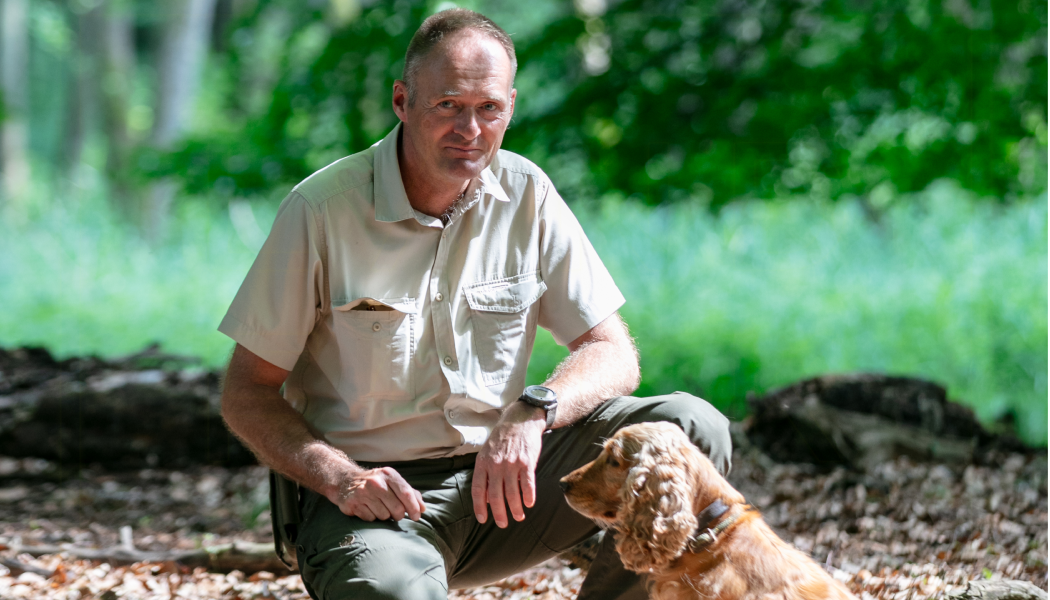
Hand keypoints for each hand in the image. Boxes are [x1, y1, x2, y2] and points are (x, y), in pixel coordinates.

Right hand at [330, 467, 425, 521]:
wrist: (346, 481)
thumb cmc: (376, 483)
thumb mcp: (392, 482)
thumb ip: (410, 493)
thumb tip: (422, 508)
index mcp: (388, 474)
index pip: (406, 493)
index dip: (414, 507)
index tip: (417, 516)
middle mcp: (375, 482)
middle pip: (396, 508)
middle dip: (399, 515)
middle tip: (396, 514)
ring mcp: (363, 493)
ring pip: (383, 516)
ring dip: (384, 516)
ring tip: (378, 507)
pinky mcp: (352, 503)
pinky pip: (370, 519)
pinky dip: (372, 517)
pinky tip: (368, 508)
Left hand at [472, 403, 546, 527]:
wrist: (520, 421)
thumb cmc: (502, 439)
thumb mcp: (487, 453)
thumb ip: (486, 474)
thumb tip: (486, 497)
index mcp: (483, 463)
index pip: (478, 490)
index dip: (479, 507)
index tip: (482, 519)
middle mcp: (496, 465)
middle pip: (496, 496)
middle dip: (499, 513)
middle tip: (502, 524)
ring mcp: (511, 464)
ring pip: (512, 493)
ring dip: (516, 508)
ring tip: (518, 517)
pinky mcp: (527, 462)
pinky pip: (527, 484)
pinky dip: (528, 496)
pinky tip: (529, 503)